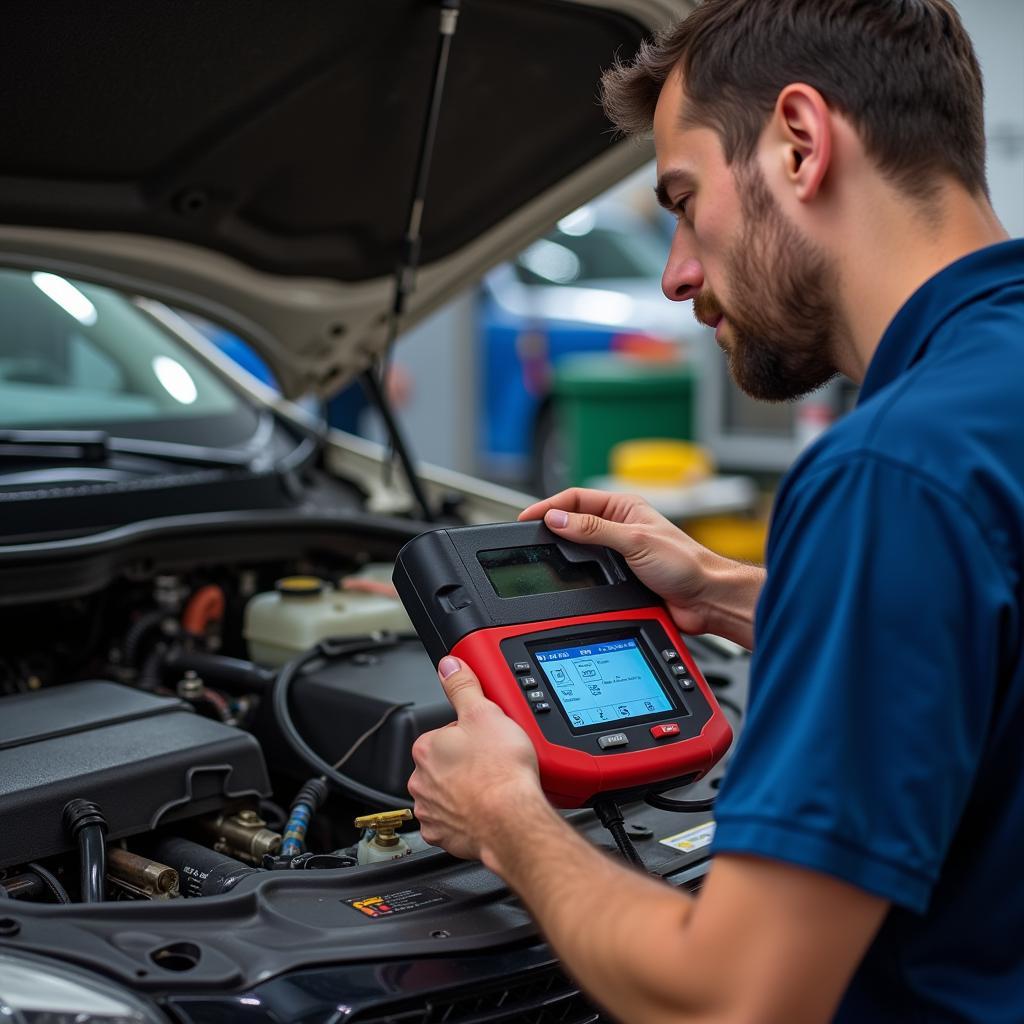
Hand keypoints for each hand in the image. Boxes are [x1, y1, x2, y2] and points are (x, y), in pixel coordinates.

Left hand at [409, 656, 543, 860]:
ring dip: (465, 790)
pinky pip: (451, 822)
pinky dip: (466, 817)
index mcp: (427, 747)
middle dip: (465, 763)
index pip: (445, 733)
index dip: (470, 734)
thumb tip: (449, 666)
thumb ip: (463, 687)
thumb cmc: (500, 772)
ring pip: (447, 793)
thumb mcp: (484, 712)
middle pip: (445, 763)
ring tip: (491, 788)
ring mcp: (431, 809)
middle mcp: (421, 779)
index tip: (487, 740)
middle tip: (493, 763)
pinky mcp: (443, 835)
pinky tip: (484, 810)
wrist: (511, 819)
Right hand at [520, 488, 730, 636]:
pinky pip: (589, 572)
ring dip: (564, 552)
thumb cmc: (686, 563)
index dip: (550, 506)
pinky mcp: (619, 577)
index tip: (527, 518)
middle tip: (528, 537)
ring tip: (542, 554)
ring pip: (579, 549)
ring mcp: (618, 553)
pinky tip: (567, 577)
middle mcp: (619, 526)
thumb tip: (558, 519)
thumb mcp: (635, 540)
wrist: (705, 598)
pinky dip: (576, 574)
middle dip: (552, 527)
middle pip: (573, 522)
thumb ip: (594, 529)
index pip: (576, 499)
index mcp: (624, 507)